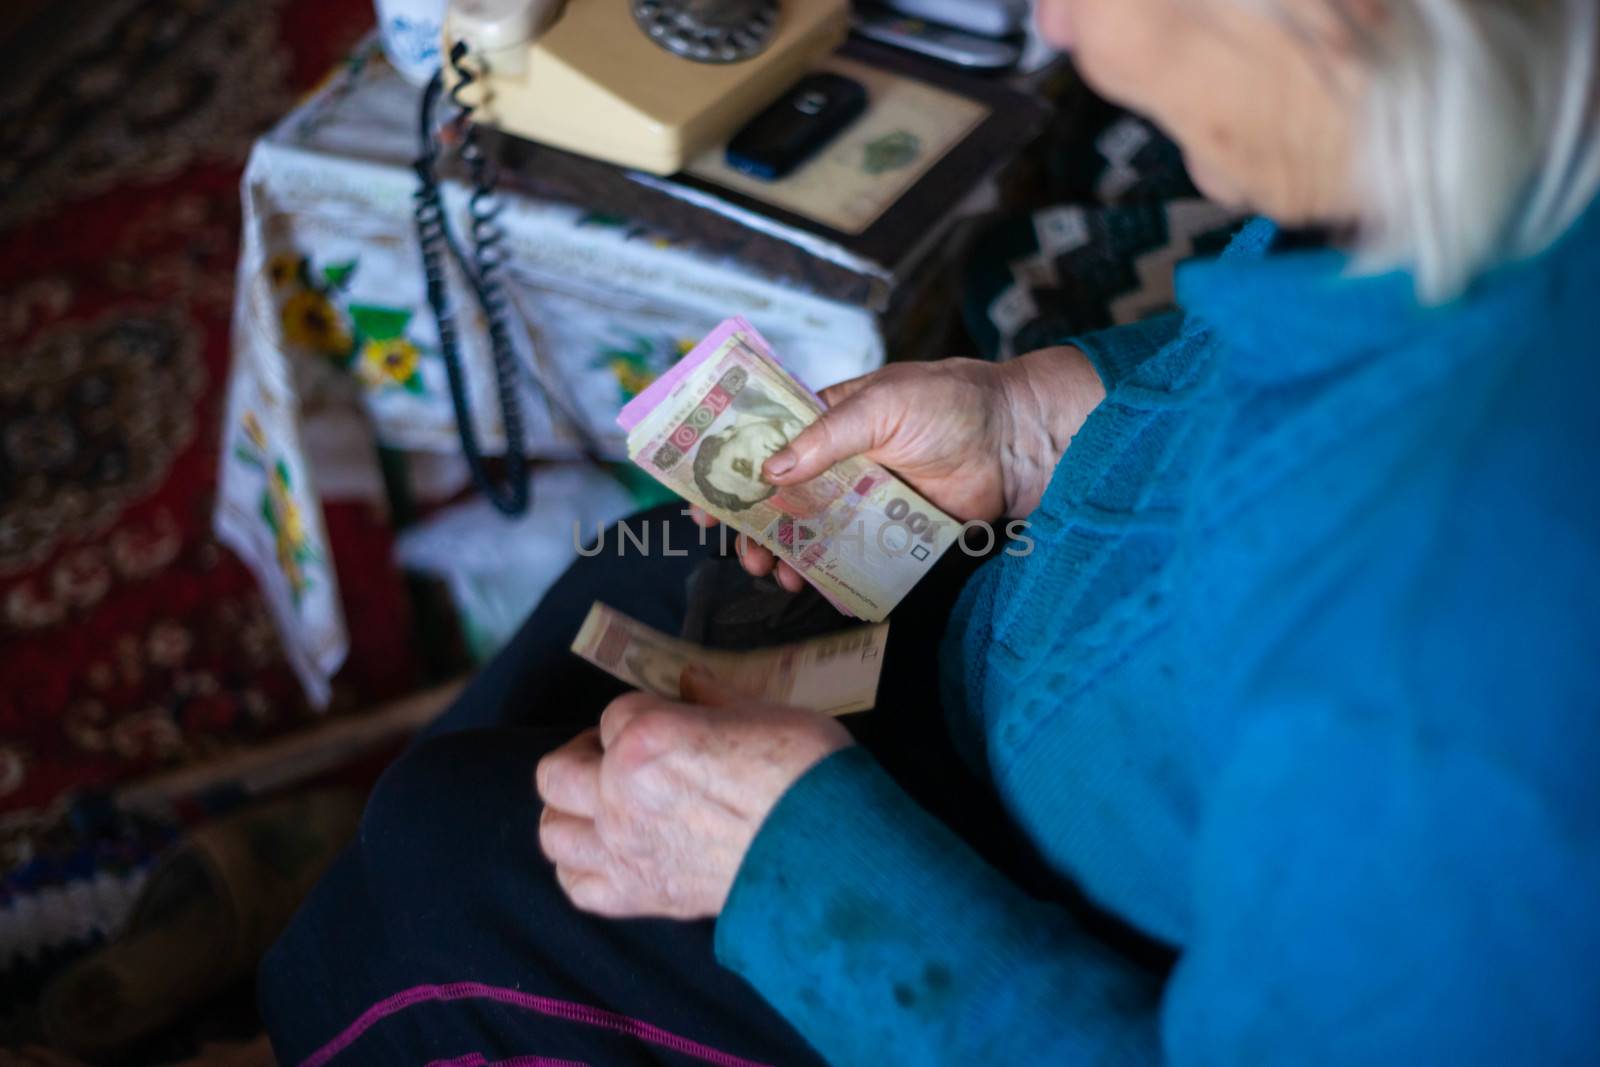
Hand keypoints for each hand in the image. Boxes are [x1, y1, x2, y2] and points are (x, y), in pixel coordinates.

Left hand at [535, 667, 852, 918]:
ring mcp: (622, 849)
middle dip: (587, 756)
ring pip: (552, 832)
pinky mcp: (639, 896)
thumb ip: (712, 699)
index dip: (644, 713)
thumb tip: (689, 681)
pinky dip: (585, 871)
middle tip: (621, 756)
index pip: (616, 713)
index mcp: (648, 736)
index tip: (671, 723)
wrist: (828, 852)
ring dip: (572, 813)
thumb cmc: (804, 771)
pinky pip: (578, 888)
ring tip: (605, 806)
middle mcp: (619, 792)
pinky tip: (611, 855)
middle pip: (557, 771)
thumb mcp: (764, 712)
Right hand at [696, 348, 1104, 589]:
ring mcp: (865, 498)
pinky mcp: (893, 531)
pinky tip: (814, 587)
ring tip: (776, 577)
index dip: (731, 473)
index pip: (766, 445)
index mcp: (828, 420)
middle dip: (755, 530)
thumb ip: (826, 436)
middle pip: (781, 500)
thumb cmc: (952, 403)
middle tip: (744, 557)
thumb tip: (772, 469)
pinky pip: (852, 557)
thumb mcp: (882, 405)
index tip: (704, 506)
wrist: (1018, 440)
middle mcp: (840, 461)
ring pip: (810, 533)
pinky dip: (828, 574)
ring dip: (786, 555)